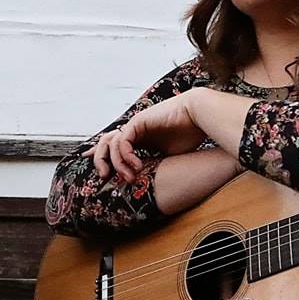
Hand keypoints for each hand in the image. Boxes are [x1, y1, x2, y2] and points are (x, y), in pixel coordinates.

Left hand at [91, 91, 206, 182]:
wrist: (199, 116)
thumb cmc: (189, 135)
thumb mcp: (170, 157)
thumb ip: (156, 165)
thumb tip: (147, 183)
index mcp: (140, 138)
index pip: (115, 147)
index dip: (104, 157)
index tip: (99, 170)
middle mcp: (134, 131)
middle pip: (105, 143)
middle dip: (100, 159)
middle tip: (103, 176)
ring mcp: (135, 125)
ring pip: (111, 144)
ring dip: (116, 163)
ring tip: (128, 177)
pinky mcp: (138, 122)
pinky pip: (123, 140)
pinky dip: (126, 155)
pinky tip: (137, 166)